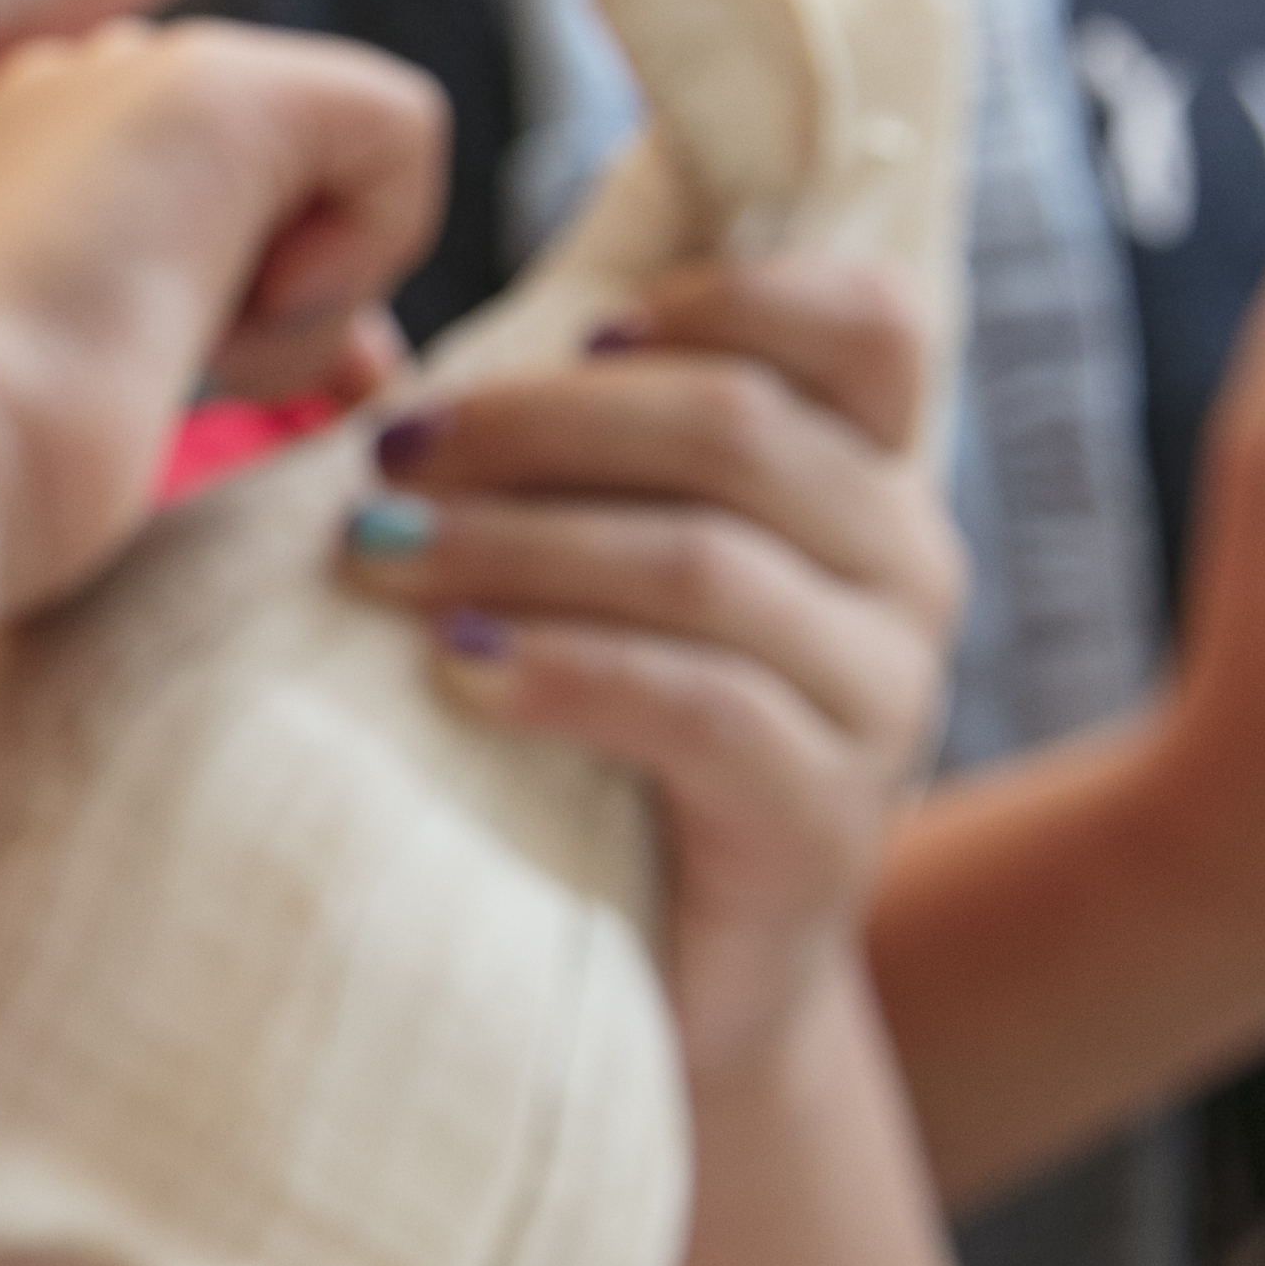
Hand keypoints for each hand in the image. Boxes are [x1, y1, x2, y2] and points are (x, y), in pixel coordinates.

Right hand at [0, 24, 451, 617]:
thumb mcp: (96, 389)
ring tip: (190, 343)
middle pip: (290, 175)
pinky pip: (404, 128)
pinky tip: (247, 299)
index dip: (266, 295)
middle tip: (198, 367)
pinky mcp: (224, 86)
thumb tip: (374, 362)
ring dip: (312, 295)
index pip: (220, 194)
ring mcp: (142, 73)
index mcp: (26, 154)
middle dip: (293, 294)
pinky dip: (370, 244)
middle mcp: (81, 88)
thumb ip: (204, 336)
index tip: (227, 382)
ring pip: (345, 160)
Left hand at [336, 257, 957, 1085]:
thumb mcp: (583, 567)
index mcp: (867, 475)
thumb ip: (523, 452)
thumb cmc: (602, 733)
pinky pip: (700, 708)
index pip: (865, 322)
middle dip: (540, 425)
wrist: (668, 970)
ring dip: (517, 542)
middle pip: (742, 430)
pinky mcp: (828, 818)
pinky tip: (455, 670)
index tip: (572, 330)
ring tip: (376, 553)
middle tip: (390, 455)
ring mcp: (884, 697)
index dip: (729, 295)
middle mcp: (906, 567)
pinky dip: (563, 671)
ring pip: (705, 564)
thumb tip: (358, 355)